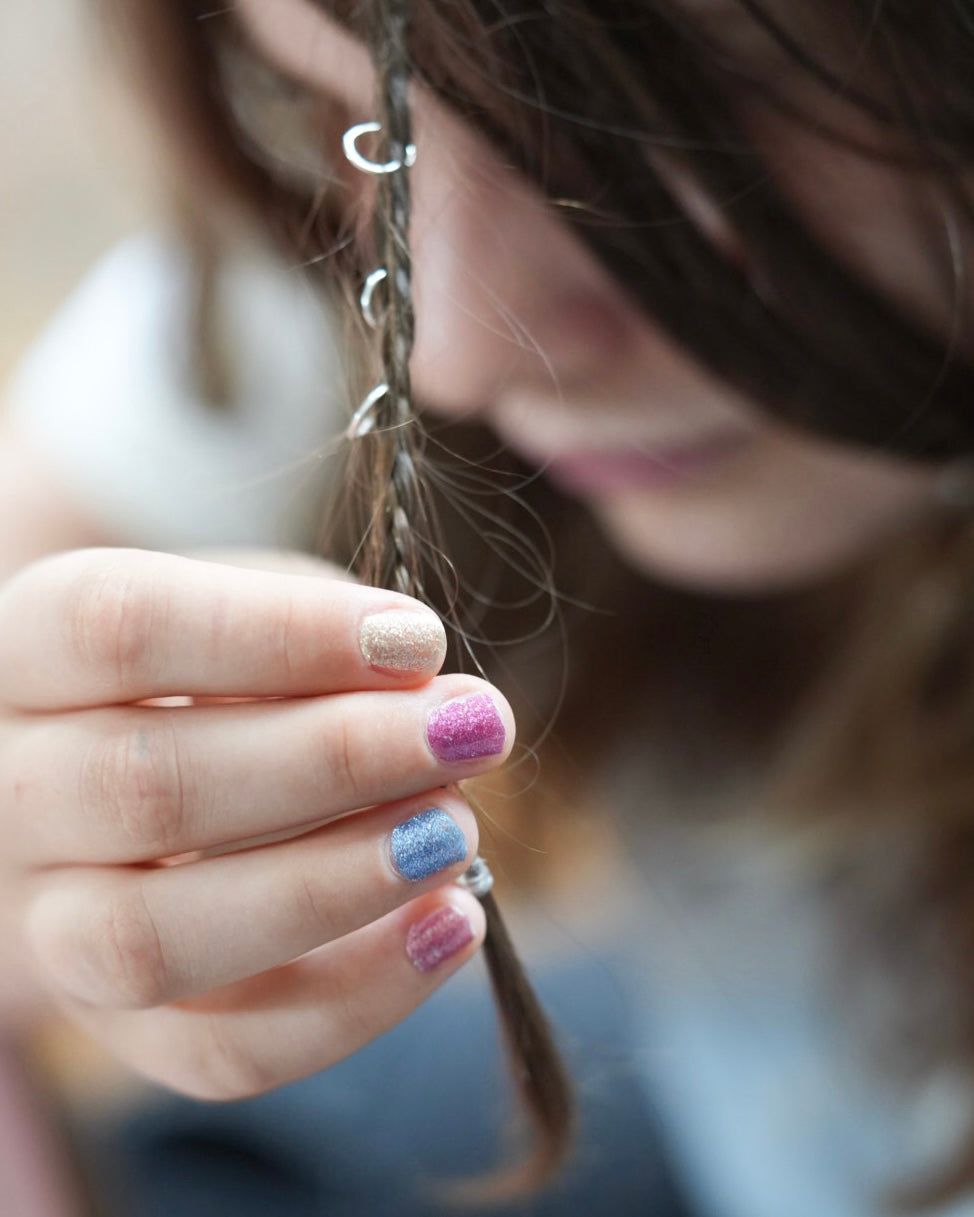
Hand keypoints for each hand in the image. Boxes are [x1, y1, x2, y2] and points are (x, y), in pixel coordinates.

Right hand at [0, 548, 512, 1097]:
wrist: (120, 769)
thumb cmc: (208, 666)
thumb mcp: (245, 610)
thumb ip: (322, 642)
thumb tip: (441, 707)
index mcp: (26, 653)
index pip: (119, 628)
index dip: (282, 633)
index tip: (419, 639)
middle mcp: (9, 797)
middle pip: (144, 789)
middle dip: (336, 760)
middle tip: (471, 729)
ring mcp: (47, 926)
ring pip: (152, 942)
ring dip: (335, 886)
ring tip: (458, 831)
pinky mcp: (118, 1028)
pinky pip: (216, 1053)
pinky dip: (352, 1001)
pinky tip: (453, 926)